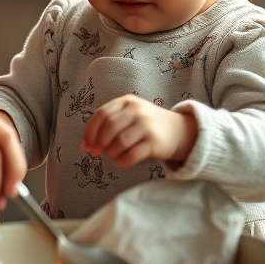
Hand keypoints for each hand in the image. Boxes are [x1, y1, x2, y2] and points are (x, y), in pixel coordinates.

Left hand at [81, 94, 196, 167]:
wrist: (179, 131)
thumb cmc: (146, 125)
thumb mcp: (129, 115)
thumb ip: (108, 124)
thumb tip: (86, 144)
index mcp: (126, 101)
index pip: (101, 114)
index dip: (90, 131)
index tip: (86, 145)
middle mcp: (137, 110)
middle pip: (109, 127)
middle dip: (98, 142)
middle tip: (96, 153)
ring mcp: (147, 125)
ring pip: (120, 141)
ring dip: (111, 152)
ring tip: (112, 155)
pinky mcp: (155, 142)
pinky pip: (133, 154)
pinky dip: (123, 161)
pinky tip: (121, 162)